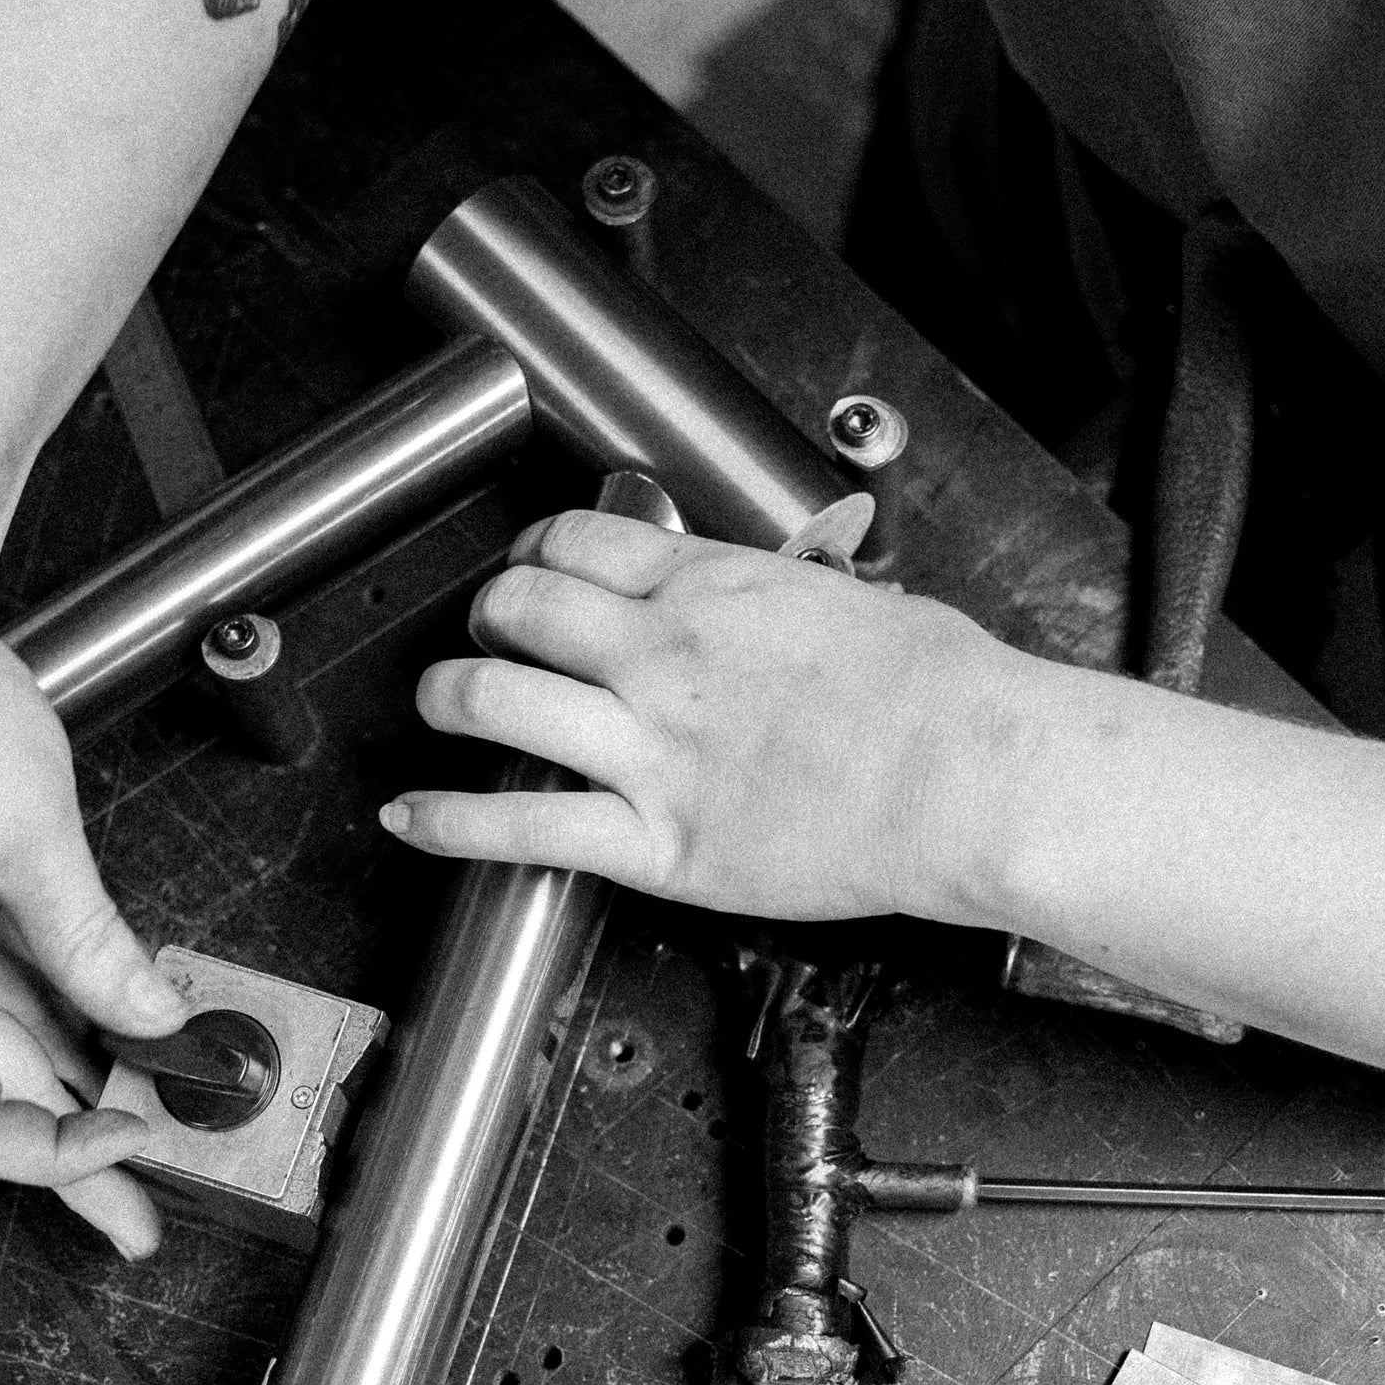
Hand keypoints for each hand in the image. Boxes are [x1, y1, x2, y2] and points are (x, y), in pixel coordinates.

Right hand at [0, 608, 185, 1259]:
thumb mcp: (29, 834)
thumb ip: (91, 943)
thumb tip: (150, 1017)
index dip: (53, 1154)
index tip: (138, 1146)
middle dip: (68, 1150)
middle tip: (138, 1213)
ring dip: (68, 1081)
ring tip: (145, 1133)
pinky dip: (52, 1010)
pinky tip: (111, 1037)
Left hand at [379, 510, 1025, 923]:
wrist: (974, 777)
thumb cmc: (941, 693)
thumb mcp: (849, 602)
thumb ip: (776, 600)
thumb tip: (767, 594)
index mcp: (709, 587)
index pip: (571, 543)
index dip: (528, 554)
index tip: (526, 573)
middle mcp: (661, 656)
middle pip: (515, 608)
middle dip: (484, 617)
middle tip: (486, 636)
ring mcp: (650, 749)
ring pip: (493, 700)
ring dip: (448, 698)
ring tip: (441, 705)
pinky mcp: (656, 840)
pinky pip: (520, 825)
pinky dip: (446, 821)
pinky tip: (410, 817)